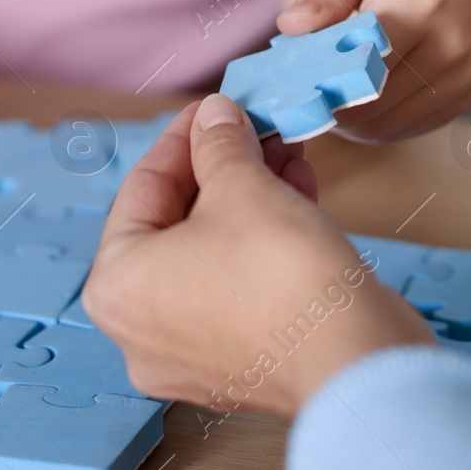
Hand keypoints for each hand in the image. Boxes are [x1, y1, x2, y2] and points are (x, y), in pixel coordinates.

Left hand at [84, 95, 434, 415]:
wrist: (354, 357)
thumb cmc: (282, 275)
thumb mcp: (243, 186)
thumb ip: (219, 143)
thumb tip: (214, 117)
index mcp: (116, 287)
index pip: (142, 188)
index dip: (183, 137)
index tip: (213, 109)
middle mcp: (141, 329)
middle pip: (176, 222)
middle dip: (224, 167)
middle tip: (255, 128)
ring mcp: (189, 352)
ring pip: (212, 252)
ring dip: (249, 197)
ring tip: (286, 154)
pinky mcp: (239, 360)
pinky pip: (238, 284)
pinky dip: (262, 240)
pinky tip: (298, 193)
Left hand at [275, 0, 470, 141]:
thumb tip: (291, 27)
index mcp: (422, 5)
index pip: (358, 68)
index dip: (317, 81)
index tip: (284, 80)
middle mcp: (451, 48)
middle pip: (368, 105)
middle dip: (326, 101)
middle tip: (297, 84)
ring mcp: (462, 77)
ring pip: (384, 126)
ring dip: (347, 117)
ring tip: (325, 85)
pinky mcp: (463, 95)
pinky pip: (405, 127)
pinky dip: (373, 119)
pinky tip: (357, 91)